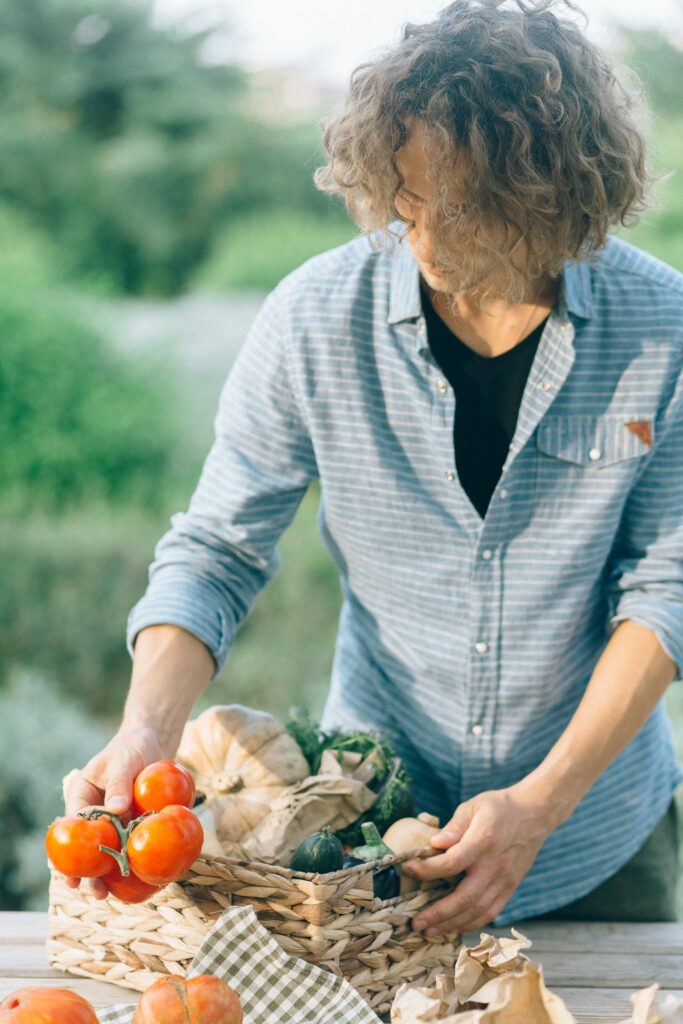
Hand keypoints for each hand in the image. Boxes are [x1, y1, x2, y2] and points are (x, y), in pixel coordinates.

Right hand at [61, 725, 175, 899]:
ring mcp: (114, 818)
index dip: (69, 854)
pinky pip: (129, 843)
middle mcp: (94, 811)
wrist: (155, 740)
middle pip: (86, 846)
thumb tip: (115, 810)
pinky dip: (128, 859)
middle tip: (94, 892)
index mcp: (82, 796)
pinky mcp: (132, 821)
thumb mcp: (124, 761)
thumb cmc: (133, 746)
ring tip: (107, 895)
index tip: (71, 875)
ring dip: (105, 872)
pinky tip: (133, 878)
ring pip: (106, 850)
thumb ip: (119, 783)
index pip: (71, 828)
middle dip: (86, 872)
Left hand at [403, 783, 554, 933]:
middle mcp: (495, 865)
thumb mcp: (474, 806)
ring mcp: (505, 880)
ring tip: (429, 931)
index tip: (407, 870)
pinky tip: (453, 927)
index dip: (428, 870)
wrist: (534, 814)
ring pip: (478, 911)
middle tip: (415, 922)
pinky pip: (491, 912)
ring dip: (452, 924)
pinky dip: (471, 924)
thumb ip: (454, 826)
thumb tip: (434, 843)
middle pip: (465, 897)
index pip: (453, 862)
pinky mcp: (511, 888)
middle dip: (438, 913)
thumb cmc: (498, 807)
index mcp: (484, 841)